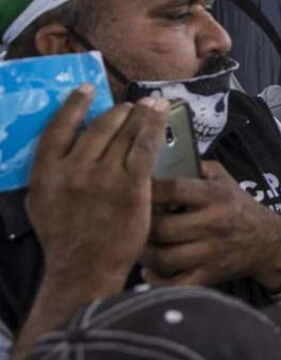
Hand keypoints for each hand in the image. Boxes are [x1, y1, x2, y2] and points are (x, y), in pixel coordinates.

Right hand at [28, 88, 167, 282]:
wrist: (85, 269)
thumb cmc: (64, 241)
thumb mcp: (40, 205)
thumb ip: (49, 176)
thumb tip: (60, 153)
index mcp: (46, 172)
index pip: (59, 127)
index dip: (74, 104)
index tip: (88, 90)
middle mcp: (73, 169)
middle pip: (99, 128)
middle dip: (118, 112)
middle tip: (132, 105)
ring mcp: (103, 177)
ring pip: (124, 134)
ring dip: (140, 115)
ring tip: (151, 105)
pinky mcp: (131, 186)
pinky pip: (145, 148)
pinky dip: (153, 128)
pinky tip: (161, 116)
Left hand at [142, 161, 280, 289]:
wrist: (269, 242)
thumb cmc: (238, 208)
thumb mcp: (224, 180)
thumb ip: (196, 167)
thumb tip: (161, 159)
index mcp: (214, 196)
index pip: (172, 189)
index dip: (147, 189)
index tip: (133, 190)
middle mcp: (213, 224)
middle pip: (161, 228)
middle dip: (141, 227)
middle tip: (132, 225)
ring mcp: (211, 252)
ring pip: (164, 258)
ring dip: (145, 254)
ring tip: (141, 246)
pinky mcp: (210, 275)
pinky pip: (176, 283)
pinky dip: (157, 280)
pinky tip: (151, 271)